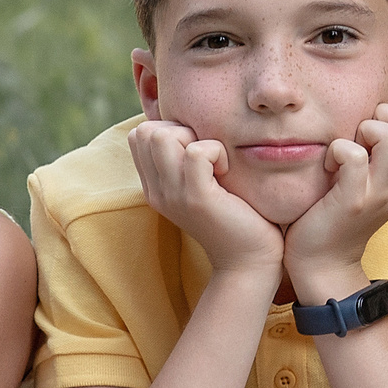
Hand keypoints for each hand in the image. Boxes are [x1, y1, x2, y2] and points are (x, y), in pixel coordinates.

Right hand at [129, 119, 284, 276]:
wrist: (248, 261)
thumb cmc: (235, 217)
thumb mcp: (203, 186)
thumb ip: (189, 161)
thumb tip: (193, 125)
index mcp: (155, 187)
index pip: (139, 135)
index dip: (169, 128)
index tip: (197, 149)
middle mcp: (157, 191)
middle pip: (145, 130)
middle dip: (179, 128)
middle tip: (206, 154)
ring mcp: (174, 195)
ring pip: (162, 136)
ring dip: (195, 138)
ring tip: (215, 162)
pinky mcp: (197, 198)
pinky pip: (196, 152)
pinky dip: (216, 151)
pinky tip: (227, 171)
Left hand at [284, 104, 387, 293]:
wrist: (324, 261)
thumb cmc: (341, 209)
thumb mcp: (373, 178)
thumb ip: (383, 150)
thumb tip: (379, 110)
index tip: (371, 136)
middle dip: (381, 119)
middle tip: (359, 140)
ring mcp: (381, 194)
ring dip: (362, 132)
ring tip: (346, 152)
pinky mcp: (354, 201)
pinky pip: (352, 154)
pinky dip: (336, 150)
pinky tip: (329, 166)